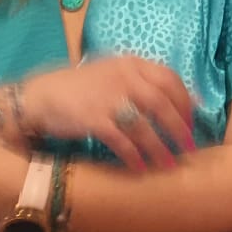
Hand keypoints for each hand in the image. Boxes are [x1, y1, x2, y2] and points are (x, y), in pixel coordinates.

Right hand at [20, 57, 194, 169]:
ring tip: (169, 164)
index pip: (169, 78)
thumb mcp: (114, 73)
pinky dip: (133, 155)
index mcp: (131, 63)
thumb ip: (144, 81)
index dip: (185, 101)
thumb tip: (184, 98)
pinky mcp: (94, 119)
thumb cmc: (80, 87)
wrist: (39, 96)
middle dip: (179, 127)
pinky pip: (121, 140)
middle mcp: (124, 77)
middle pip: (162, 103)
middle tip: (190, 147)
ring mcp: (108, 98)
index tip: (192, 119)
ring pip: (144, 125)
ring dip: (160, 147)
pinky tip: (140, 167)